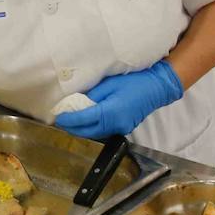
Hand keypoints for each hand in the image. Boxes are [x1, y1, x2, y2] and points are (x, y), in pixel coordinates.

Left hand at [54, 60, 183, 138]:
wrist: (157, 87)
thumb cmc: (134, 81)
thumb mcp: (109, 84)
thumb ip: (92, 96)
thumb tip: (77, 103)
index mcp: (110, 113)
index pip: (83, 120)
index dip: (68, 119)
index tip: (57, 117)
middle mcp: (115, 125)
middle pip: (87, 132)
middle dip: (71, 127)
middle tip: (60, 119)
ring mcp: (121, 129)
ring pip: (94, 133)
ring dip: (81, 129)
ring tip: (70, 119)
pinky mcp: (124, 128)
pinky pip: (103, 131)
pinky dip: (92, 127)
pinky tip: (86, 120)